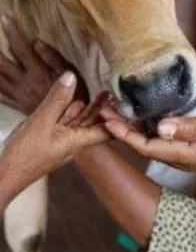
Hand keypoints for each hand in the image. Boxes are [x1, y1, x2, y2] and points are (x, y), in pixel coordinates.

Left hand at [0, 16, 88, 113]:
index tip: (5, 18)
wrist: (68, 126)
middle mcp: (24, 82)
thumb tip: (36, 42)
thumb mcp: (71, 75)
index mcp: (38, 72)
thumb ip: (53, 58)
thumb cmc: (75, 98)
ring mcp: (18, 94)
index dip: (13, 33)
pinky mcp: (17, 103)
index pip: (22, 48)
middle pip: (2, 63)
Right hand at [0, 71, 110, 211]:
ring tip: (103, 91)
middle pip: (95, 124)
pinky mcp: (52, 139)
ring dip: (90, 107)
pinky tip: (75, 100)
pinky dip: (72, 111)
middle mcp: (74, 142)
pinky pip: (66, 124)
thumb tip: (71, 76)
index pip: (107, 130)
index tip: (128, 102)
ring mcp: (62, 141)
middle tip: (115, 90)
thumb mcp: (41, 122)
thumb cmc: (24, 154)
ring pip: (80, 122)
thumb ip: (57, 99)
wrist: (4, 175)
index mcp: (78, 140)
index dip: (119, 118)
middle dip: (105, 108)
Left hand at [100, 108, 195, 170]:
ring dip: (132, 127)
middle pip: (143, 145)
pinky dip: (147, 127)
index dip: (124, 133)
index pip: (145, 146)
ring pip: (151, 142)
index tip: (107, 117)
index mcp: (184, 154)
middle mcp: (180, 157)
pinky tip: (142, 116)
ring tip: (117, 110)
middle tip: (105, 108)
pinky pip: (160, 139)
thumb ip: (190, 128)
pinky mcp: (189, 146)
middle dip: (122, 129)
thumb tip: (160, 126)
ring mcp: (185, 153)